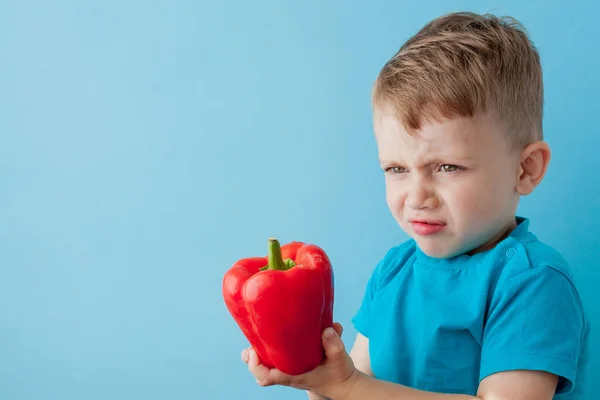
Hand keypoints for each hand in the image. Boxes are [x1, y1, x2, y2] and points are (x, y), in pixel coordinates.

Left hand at [241, 322, 359, 399]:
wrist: (342, 383)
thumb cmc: (339, 372)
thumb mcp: (340, 358)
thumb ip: (335, 345)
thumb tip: (327, 329)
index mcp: (294, 376)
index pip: (266, 377)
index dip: (255, 365)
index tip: (255, 350)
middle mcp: (287, 374)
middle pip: (260, 371)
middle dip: (252, 356)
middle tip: (253, 337)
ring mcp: (288, 371)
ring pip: (264, 366)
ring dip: (258, 353)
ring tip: (256, 335)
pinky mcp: (292, 365)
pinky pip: (272, 361)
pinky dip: (267, 350)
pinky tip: (269, 334)